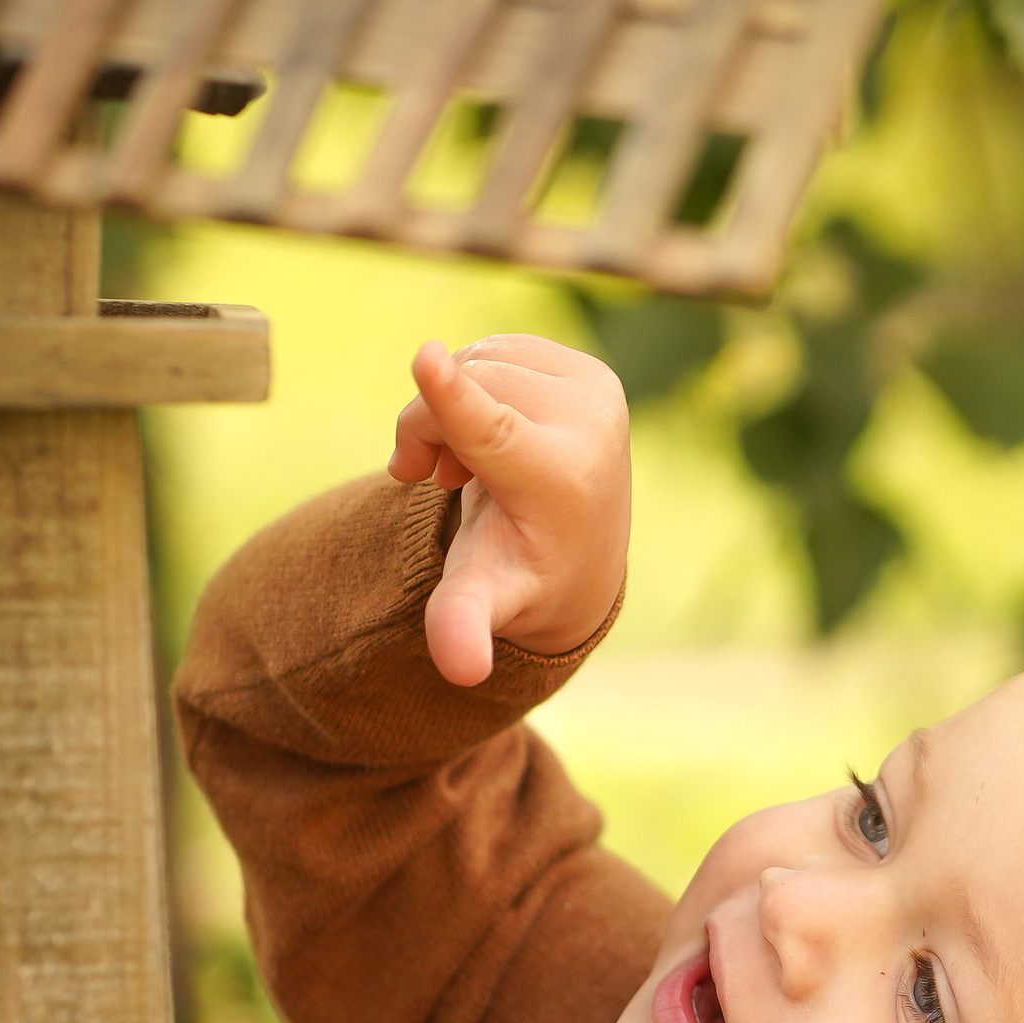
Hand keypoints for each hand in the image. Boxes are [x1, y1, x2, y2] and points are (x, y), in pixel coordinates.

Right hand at [387, 335, 629, 685]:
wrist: (580, 558)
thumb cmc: (516, 578)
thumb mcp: (486, 598)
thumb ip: (464, 622)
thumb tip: (462, 671)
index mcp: (560, 486)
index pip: (495, 436)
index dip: (454, 400)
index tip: (424, 358)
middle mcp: (592, 430)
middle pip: (465, 389)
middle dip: (424, 424)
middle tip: (423, 474)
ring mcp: (600, 393)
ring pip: (478, 362)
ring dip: (450, 405)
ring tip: (463, 463)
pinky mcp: (594, 371)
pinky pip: (501, 351)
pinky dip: (476, 384)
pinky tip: (490, 432)